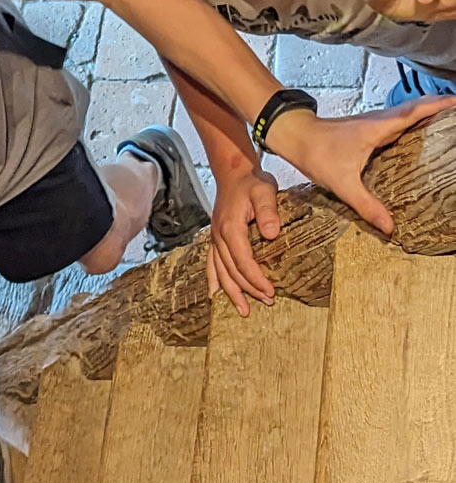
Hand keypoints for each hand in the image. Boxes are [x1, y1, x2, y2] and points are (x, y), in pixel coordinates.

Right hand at [206, 163, 280, 316]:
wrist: (233, 173)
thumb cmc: (251, 182)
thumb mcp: (265, 191)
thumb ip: (268, 211)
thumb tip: (272, 234)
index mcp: (230, 227)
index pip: (242, 260)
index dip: (255, 279)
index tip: (270, 291)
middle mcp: (218, 236)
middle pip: (231, 270)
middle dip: (248, 289)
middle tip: (266, 302)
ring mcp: (214, 238)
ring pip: (220, 271)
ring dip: (231, 291)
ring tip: (243, 309)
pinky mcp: (215, 238)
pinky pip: (211, 263)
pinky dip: (214, 280)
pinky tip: (216, 293)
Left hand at [265, 95, 455, 230]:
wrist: (293, 136)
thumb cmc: (316, 153)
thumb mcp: (342, 184)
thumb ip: (366, 206)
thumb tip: (389, 227)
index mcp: (380, 127)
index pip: (417, 111)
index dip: (440, 104)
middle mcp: (380, 120)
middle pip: (418, 108)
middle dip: (441, 108)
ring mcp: (374, 122)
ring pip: (408, 113)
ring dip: (428, 113)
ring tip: (448, 121)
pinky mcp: (367, 128)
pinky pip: (397, 121)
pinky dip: (413, 121)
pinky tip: (417, 133)